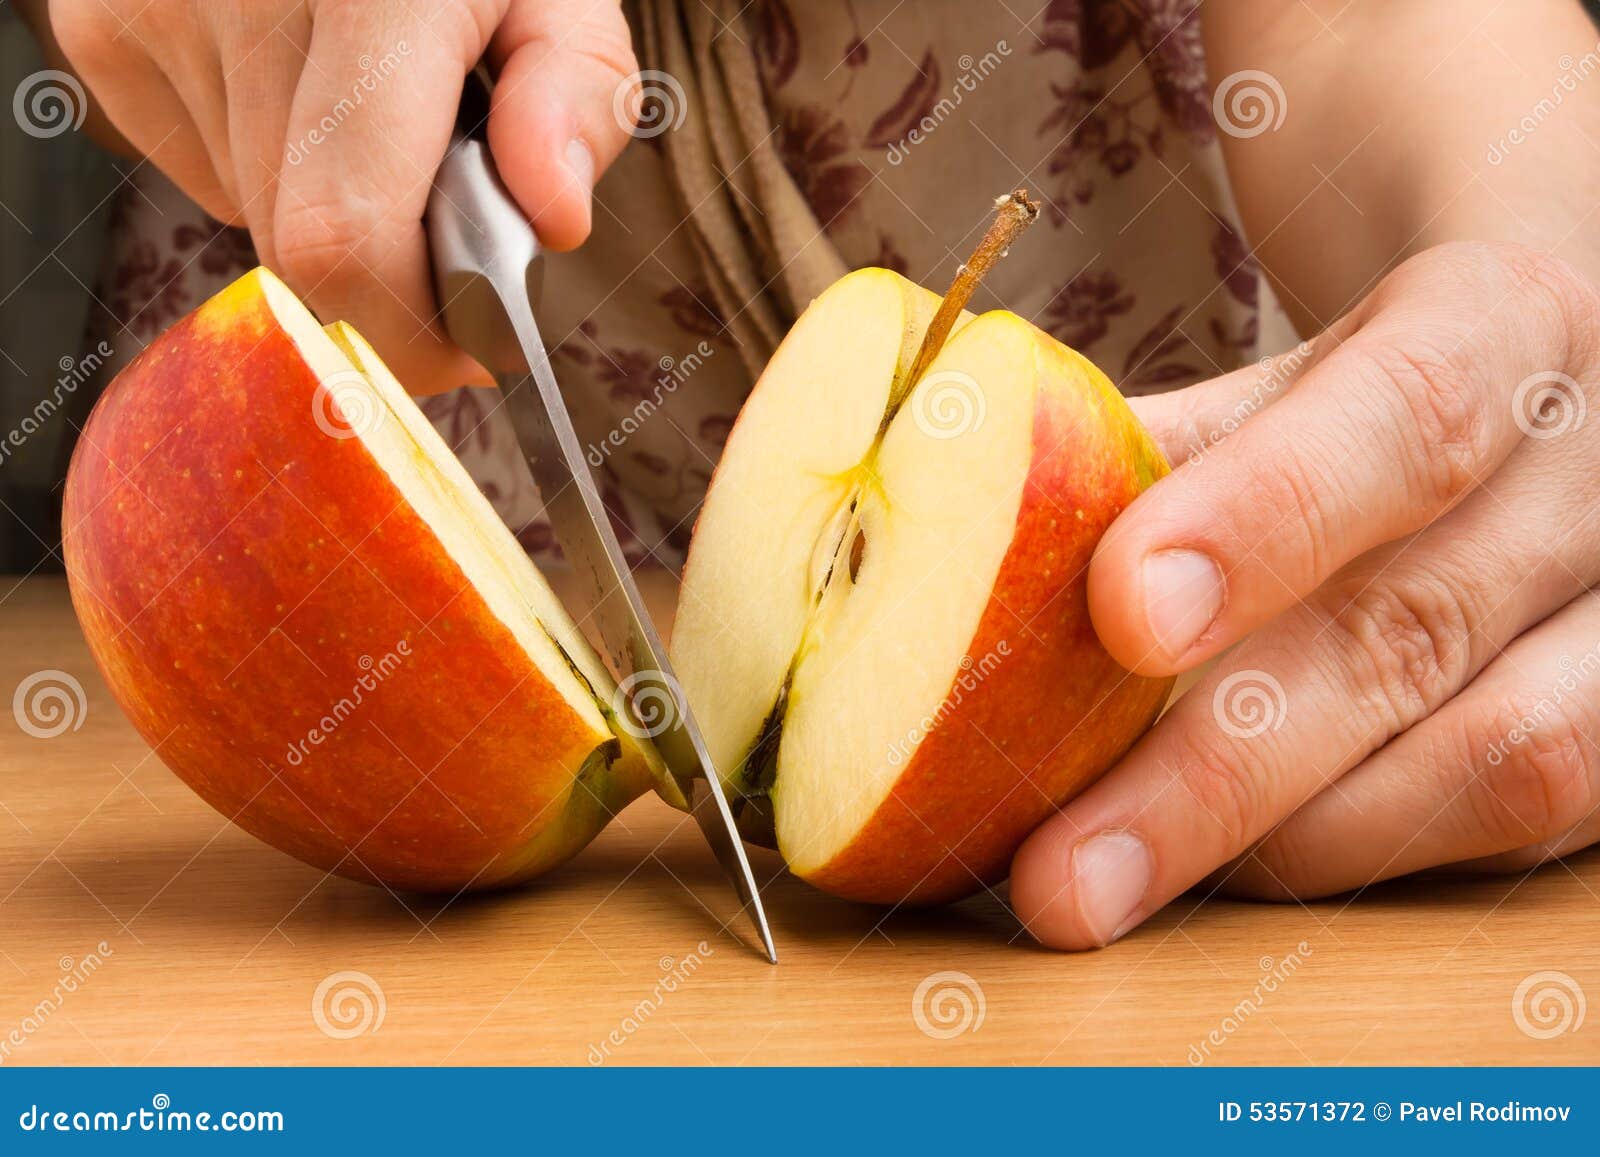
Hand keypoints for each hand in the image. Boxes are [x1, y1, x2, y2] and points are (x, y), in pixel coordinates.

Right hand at [46, 0, 639, 392]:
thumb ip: (580, 98)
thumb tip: (549, 218)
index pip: (346, 240)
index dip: (409, 330)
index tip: (474, 341)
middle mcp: (238, 3)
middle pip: (302, 253)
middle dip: (394, 274)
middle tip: (450, 209)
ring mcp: (148, 16)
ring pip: (257, 223)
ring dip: (335, 214)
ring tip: (378, 119)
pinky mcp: (101, 34)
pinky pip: (207, 176)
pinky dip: (272, 168)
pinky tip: (306, 92)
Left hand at [1011, 241, 1599, 948]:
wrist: (1559, 367)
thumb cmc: (1382, 377)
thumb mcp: (1284, 374)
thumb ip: (1151, 451)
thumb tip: (948, 523)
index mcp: (1508, 318)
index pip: (1408, 412)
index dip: (1267, 517)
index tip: (1124, 613)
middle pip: (1423, 626)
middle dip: (1222, 770)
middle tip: (1062, 875)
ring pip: (1501, 761)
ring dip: (1286, 845)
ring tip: (1116, 887)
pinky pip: (1514, 828)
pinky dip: (1356, 856)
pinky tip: (1231, 869)